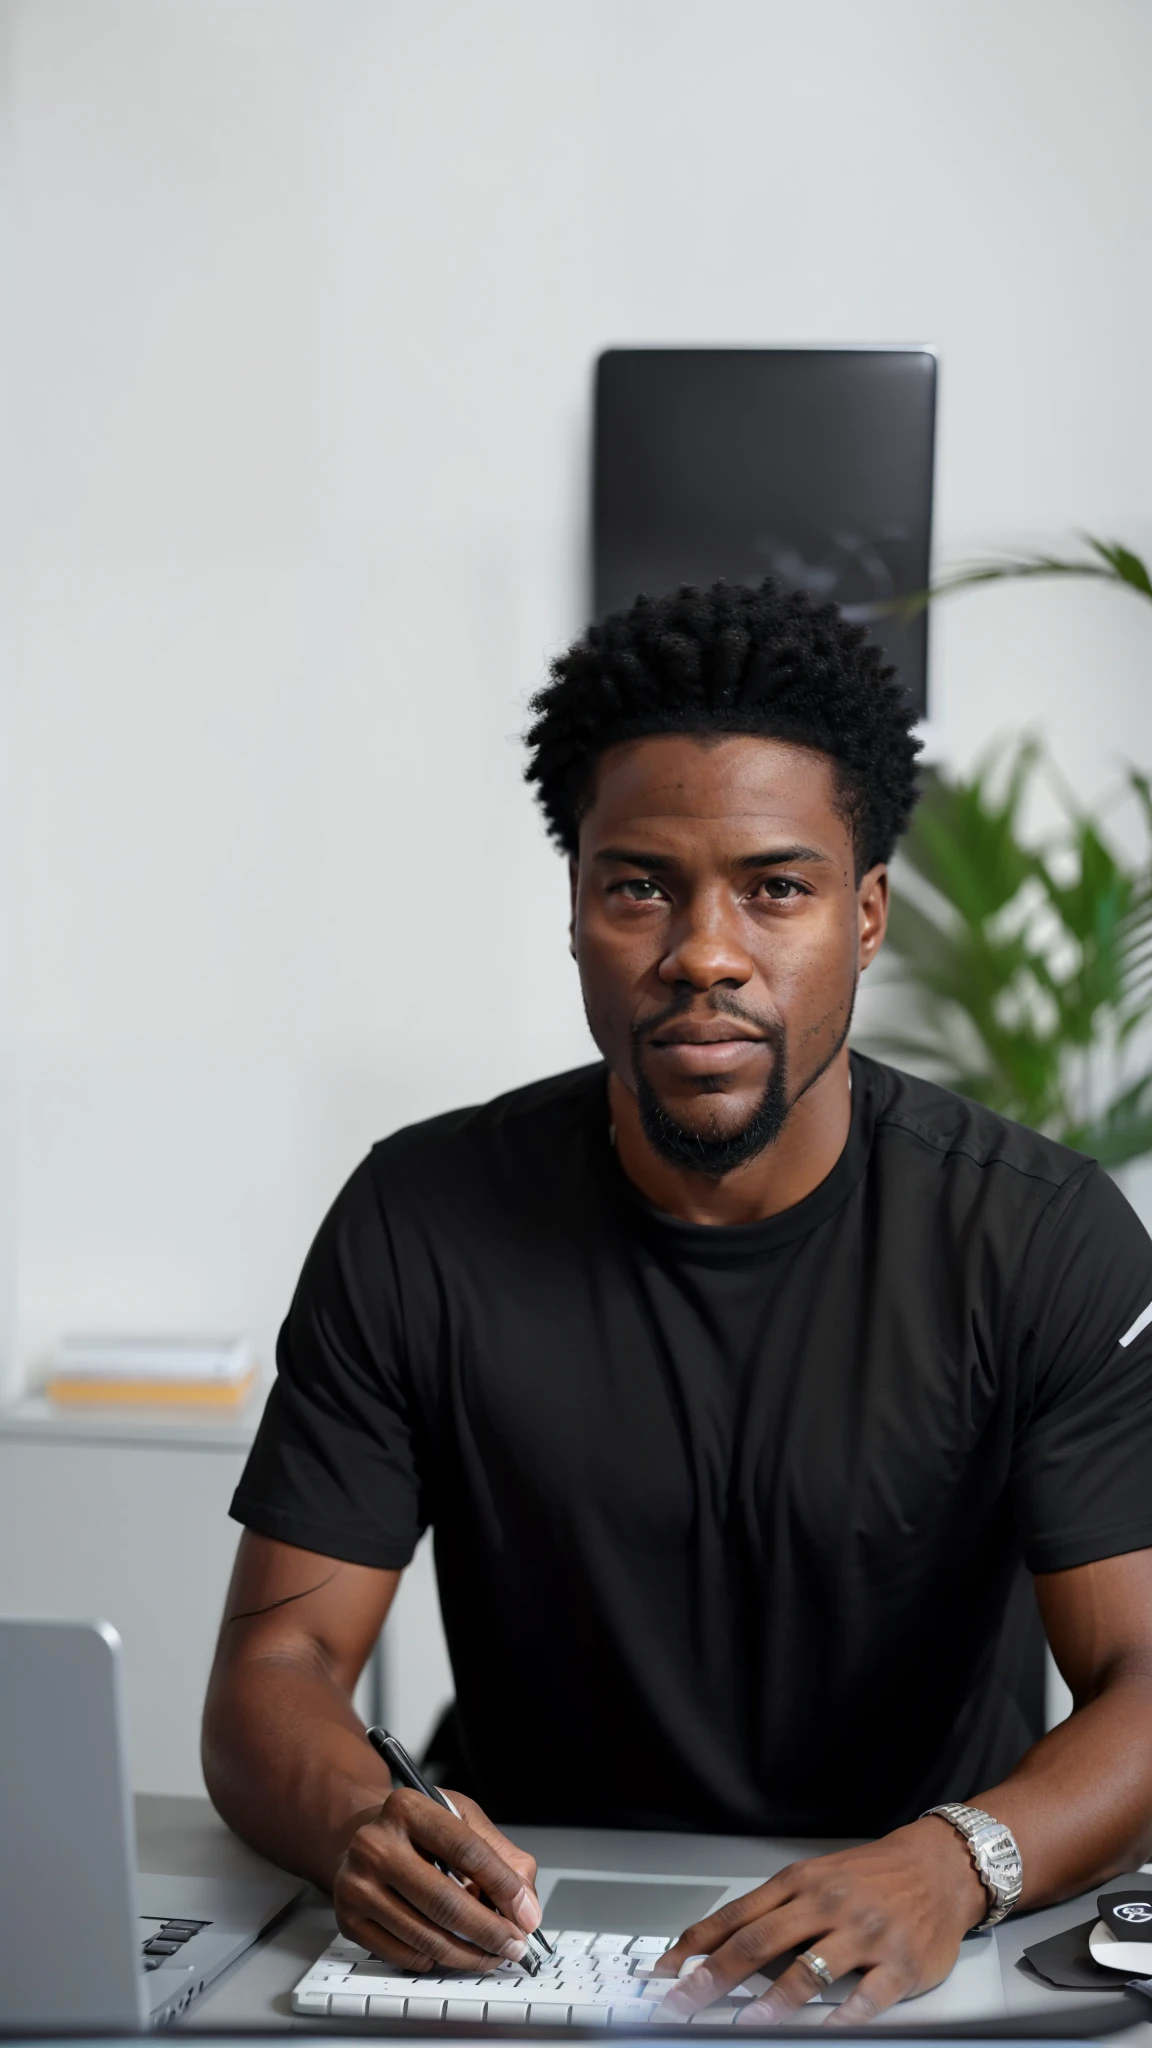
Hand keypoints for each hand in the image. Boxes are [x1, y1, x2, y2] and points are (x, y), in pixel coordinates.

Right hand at [333, 1785, 540, 1973]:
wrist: (359, 1835)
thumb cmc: (416, 1829)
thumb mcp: (460, 1819)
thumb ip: (501, 1856)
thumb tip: (527, 1906)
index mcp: (407, 1807)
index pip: (466, 1850)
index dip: (503, 1886)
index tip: (526, 1914)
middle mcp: (375, 1844)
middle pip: (444, 1901)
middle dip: (490, 1931)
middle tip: (515, 1945)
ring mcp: (356, 1884)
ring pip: (425, 1935)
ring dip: (468, 1954)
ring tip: (491, 1954)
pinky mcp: (348, 1920)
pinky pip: (403, 1954)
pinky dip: (435, 1959)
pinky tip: (451, 1951)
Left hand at [655, 1818, 988, 2025]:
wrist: (938, 1867)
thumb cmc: (870, 1876)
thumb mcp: (817, 1879)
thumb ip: (774, 1912)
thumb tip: (716, 1947)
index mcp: (801, 1883)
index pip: (738, 1915)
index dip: (698, 1945)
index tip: (667, 1971)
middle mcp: (828, 1905)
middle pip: (761, 1941)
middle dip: (717, 1975)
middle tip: (686, 2001)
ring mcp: (865, 1934)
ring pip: (810, 1968)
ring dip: (774, 1999)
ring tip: (748, 2020)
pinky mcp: (900, 1963)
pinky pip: (868, 1996)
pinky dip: (845, 2016)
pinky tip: (827, 2029)